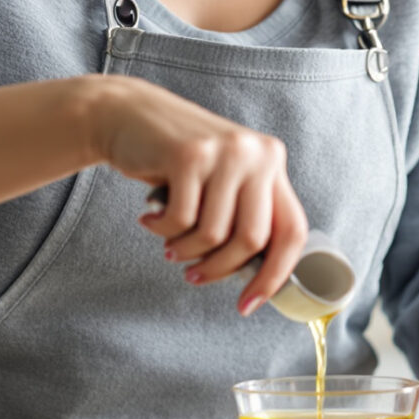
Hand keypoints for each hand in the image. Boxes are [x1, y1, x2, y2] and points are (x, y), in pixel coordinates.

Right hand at [85, 76, 307, 313]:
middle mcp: (256, 154)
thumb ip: (242, 212)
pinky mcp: (188, 155)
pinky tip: (150, 219)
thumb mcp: (221, 177)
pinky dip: (162, 230)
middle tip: (193, 275)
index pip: (291, 229)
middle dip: (220, 269)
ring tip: (168, 243)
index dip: (274, 275)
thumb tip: (254, 275)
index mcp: (272, 162)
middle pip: (252, 240)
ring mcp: (223, 152)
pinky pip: (181, 220)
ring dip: (185, 251)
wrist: (127, 114)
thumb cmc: (175, 159)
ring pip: (213, 234)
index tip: (248, 304)